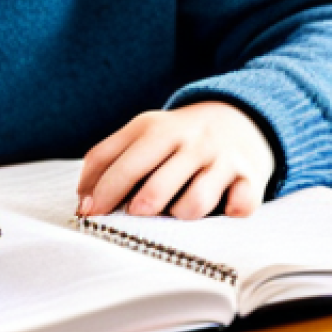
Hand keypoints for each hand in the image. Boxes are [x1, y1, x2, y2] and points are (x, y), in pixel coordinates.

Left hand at [76, 102, 274, 220]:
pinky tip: (224, 207)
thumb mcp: (144, 133)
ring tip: (179, 210)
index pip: (119, 164)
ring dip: (182, 215)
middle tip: (135, 216)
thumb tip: (82, 200)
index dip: (100, 194)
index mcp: (155, 128)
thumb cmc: (179, 137)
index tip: (89, 215)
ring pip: (194, 203)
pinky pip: (239, 206)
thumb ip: (108, 158)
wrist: (241, 116)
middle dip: (139, 209)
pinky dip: (230, 212)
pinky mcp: (250, 176)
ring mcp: (220, 158)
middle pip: (154, 187)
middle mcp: (188, 140)